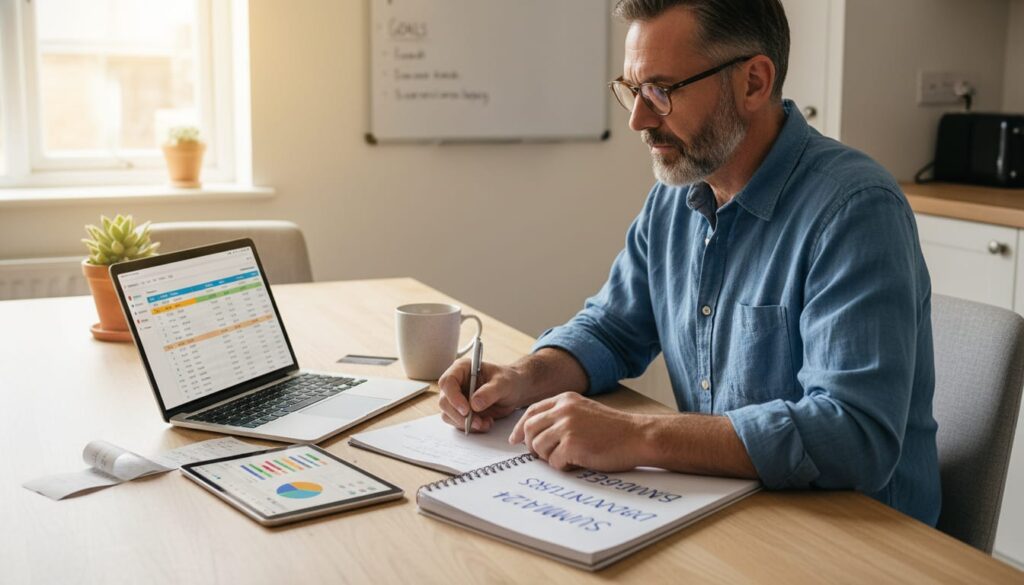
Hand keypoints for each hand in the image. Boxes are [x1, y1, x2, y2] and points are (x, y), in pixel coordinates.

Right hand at [437, 358, 525, 431]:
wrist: (514, 391)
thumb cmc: (508, 381)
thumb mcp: (503, 384)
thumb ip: (490, 392)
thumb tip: (474, 404)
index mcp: (462, 369)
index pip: (447, 382)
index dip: (453, 397)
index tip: (466, 410)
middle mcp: (456, 383)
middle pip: (445, 402)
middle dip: (460, 416)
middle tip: (478, 422)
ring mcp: (456, 398)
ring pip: (448, 415)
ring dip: (465, 424)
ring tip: (486, 423)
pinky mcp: (460, 411)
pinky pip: (458, 423)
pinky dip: (471, 427)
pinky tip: (486, 423)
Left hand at [508, 392, 648, 471]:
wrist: (637, 436)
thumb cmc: (614, 429)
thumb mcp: (584, 411)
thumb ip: (561, 416)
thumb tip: (533, 434)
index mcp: (565, 400)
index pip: (531, 412)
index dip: (519, 427)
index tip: (515, 440)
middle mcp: (563, 410)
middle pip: (529, 429)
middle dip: (531, 446)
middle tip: (543, 456)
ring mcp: (567, 427)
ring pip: (538, 447)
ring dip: (549, 457)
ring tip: (569, 458)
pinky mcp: (572, 445)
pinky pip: (554, 461)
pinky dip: (564, 466)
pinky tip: (579, 462)